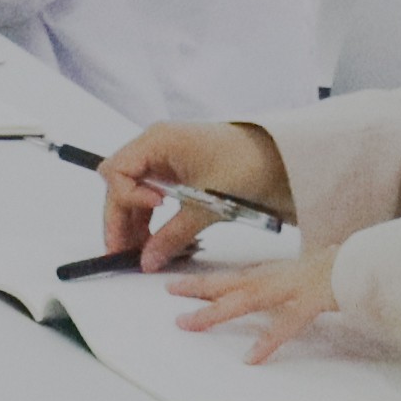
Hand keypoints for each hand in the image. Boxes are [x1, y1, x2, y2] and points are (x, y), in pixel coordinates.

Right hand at [90, 119, 292, 263]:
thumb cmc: (248, 163)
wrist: (283, 159)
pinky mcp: (177, 174)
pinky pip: (152, 197)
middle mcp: (155, 148)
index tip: (153, 214)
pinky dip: (151, 220)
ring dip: (134, 222)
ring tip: (141, 253)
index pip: (118, 171)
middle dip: (119, 218)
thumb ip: (173, 234)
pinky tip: (157, 241)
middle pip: (120, 184)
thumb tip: (148, 259)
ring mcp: (165, 161)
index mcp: (157, 141)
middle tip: (122, 251)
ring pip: (134, 194)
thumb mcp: (208, 204)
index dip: (127, 197)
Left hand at [168, 242, 349, 363]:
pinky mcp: (312, 301)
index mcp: (274, 271)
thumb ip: (279, 280)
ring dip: (217, 311)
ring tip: (191, 322)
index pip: (232, 276)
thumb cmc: (338, 268)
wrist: (368, 262)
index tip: (175, 286)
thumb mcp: (301, 272)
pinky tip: (251, 357)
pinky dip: (267, 340)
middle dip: (198, 288)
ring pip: (247, 300)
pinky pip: (286, 324)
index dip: (203, 281)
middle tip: (169, 293)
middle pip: (230, 283)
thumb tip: (258, 288)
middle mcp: (277, 277)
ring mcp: (292, 288)